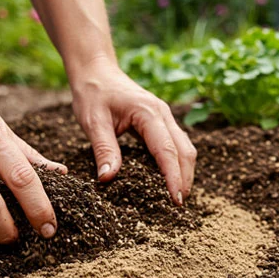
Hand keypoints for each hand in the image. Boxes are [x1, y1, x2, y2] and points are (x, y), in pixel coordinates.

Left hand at [69, 58, 196, 204]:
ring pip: (184, 148)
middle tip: (179, 206)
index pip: (167, 151)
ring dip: (184, 172)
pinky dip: (176, 163)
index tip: (176, 200)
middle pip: (184, 151)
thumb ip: (104, 149)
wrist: (95, 70)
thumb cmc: (93, 93)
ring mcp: (164, 117)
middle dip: (185, 179)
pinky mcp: (159, 122)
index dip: (173, 177)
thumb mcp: (93, 122)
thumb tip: (108, 179)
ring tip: (177, 197)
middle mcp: (163, 114)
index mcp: (149, 113)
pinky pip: (175, 145)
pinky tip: (169, 180)